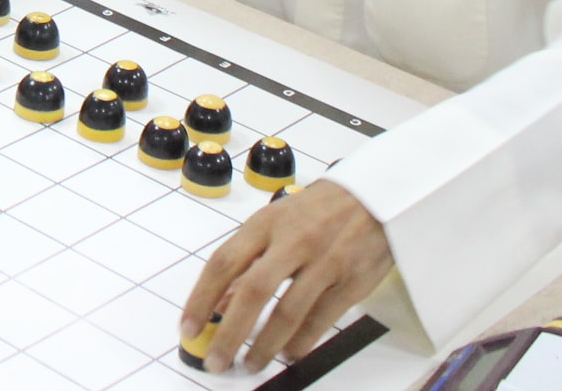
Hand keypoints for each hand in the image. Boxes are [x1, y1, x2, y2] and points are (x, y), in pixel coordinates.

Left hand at [179, 180, 392, 371]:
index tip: (188, 328)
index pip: (223, 263)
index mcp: (265, 224)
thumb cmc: (315, 212)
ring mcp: (324, 261)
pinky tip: (287, 353)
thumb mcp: (273, 224)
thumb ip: (246, 261)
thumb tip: (216, 304)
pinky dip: (300, 343)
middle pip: (253, 292)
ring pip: (288, 312)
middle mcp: (293, 241)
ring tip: (251, 364)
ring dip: (265, 346)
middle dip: (230, 333)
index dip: (201, 299)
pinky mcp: (352, 281)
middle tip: (217, 361)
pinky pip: (320, 320)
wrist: (373, 197)